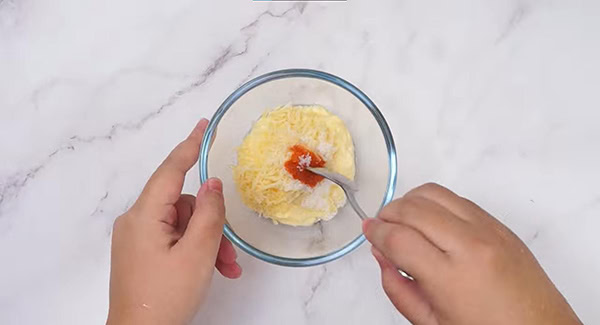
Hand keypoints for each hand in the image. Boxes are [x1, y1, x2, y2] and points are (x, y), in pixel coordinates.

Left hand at [107, 119, 241, 324]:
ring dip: (208, 242)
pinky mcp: (141, 253)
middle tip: (229, 252)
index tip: (205, 125)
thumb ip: (209, 214)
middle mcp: (136, 221)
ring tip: (225, 268)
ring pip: (183, 224)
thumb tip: (212, 183)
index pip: (171, 170)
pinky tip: (213, 271)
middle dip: (211, 223)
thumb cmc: (166, 296)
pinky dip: (195, 250)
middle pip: (183, 204)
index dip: (190, 146)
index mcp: (144, 215)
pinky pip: (174, 239)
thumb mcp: (197, 253)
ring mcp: (137, 238)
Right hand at [363, 183, 580, 324]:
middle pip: (413, 208)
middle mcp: (472, 245)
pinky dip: (435, 202)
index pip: (398, 238)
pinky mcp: (500, 226)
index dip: (376, 232)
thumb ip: (398, 288)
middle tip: (380, 225)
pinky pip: (458, 199)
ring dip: (410, 201)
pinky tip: (429, 219)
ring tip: (402, 219)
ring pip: (435, 193)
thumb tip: (381, 256)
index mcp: (452, 277)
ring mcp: (489, 230)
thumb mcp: (432, 324)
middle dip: (388, 213)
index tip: (369, 232)